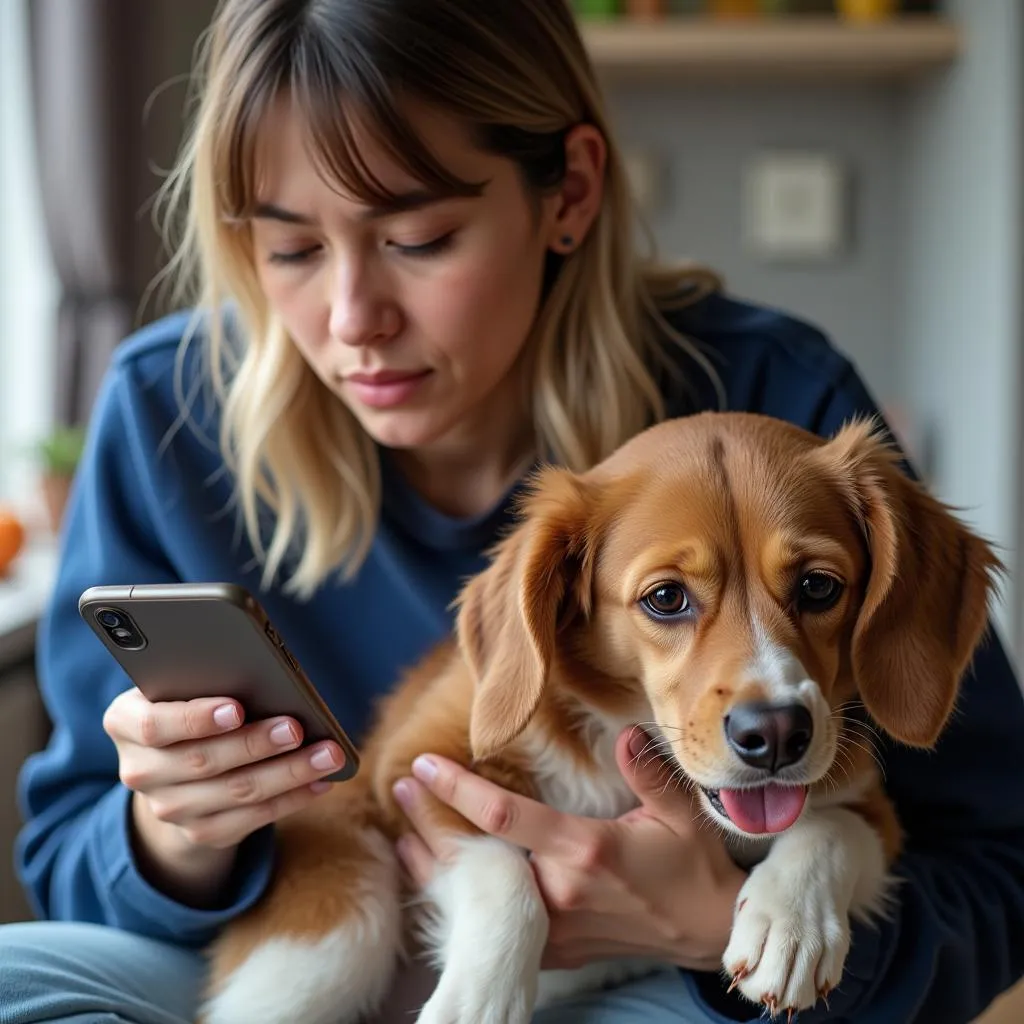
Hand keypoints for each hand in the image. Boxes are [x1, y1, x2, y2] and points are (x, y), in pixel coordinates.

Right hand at [102, 686, 345, 905]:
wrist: (171, 765)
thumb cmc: (188, 701)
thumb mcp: (182, 684)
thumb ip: (205, 676)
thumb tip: (264, 674)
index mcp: (125, 722)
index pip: (154, 725)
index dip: (196, 719)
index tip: (237, 708)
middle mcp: (140, 771)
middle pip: (203, 762)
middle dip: (256, 744)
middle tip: (296, 728)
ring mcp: (169, 807)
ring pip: (236, 792)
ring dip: (288, 773)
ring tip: (328, 754)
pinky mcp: (201, 832)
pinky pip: (253, 818)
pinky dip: (292, 798)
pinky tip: (321, 780)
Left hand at [392, 726, 745, 972]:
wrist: (705, 931)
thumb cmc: (691, 865)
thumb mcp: (680, 813)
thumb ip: (647, 773)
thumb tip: (627, 735)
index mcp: (584, 848)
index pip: (506, 816)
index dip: (460, 790)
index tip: (427, 764)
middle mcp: (559, 889)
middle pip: (479, 854)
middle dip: (433, 821)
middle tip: (399, 786)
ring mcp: (553, 925)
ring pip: (482, 893)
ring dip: (439, 861)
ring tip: (403, 832)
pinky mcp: (555, 947)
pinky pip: (501, 923)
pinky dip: (469, 900)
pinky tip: (441, 879)